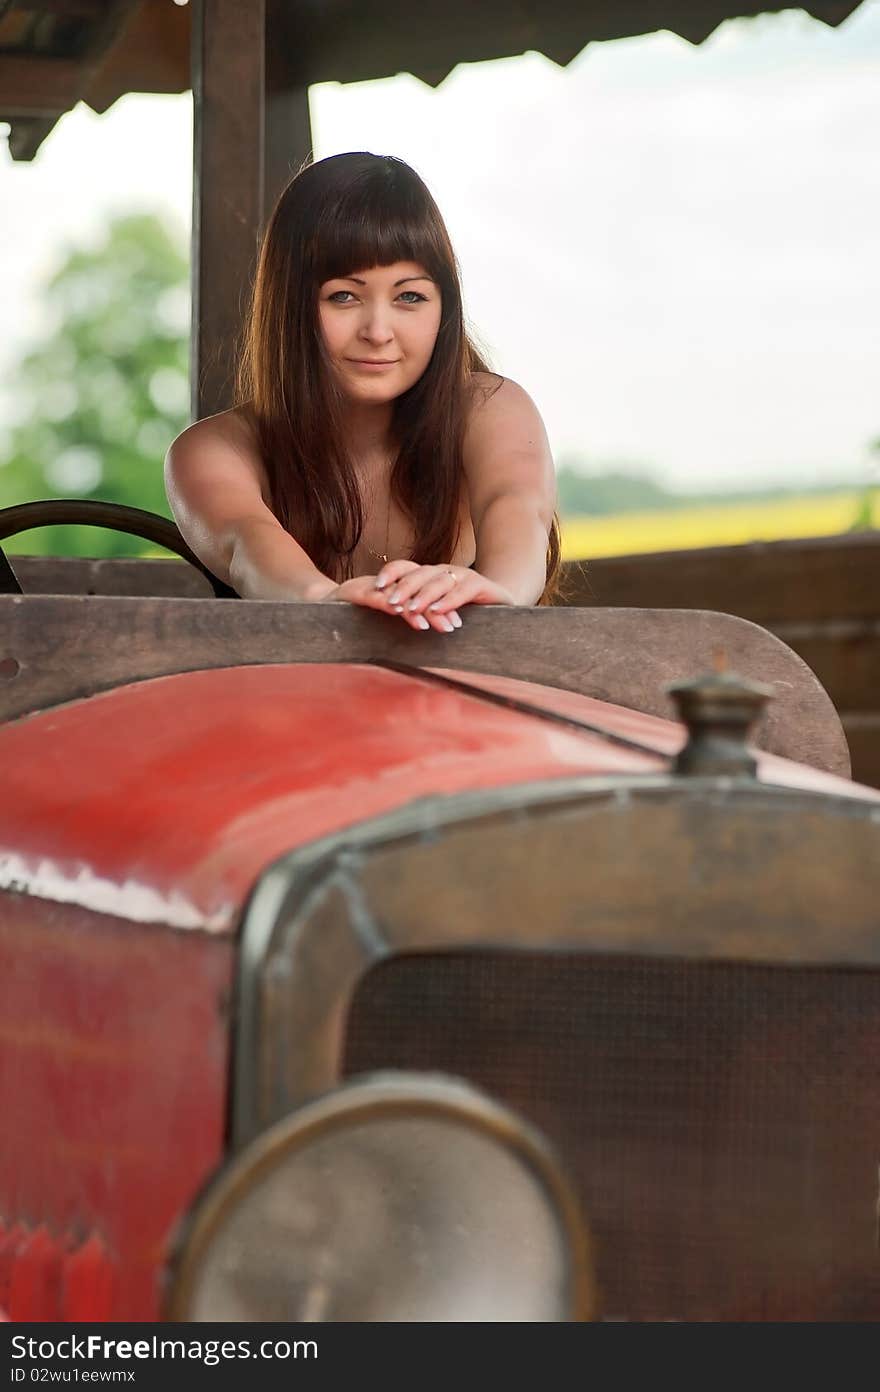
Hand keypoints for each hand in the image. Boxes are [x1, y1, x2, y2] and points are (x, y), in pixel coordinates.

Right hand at [323, 567, 462, 632]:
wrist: (318, 606)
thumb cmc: (351, 618)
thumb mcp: (381, 623)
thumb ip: (402, 624)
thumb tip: (428, 644)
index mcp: (396, 590)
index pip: (425, 596)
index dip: (442, 607)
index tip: (458, 623)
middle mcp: (386, 584)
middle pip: (418, 593)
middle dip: (437, 609)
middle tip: (454, 626)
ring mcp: (370, 586)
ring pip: (399, 594)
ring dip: (416, 609)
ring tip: (431, 625)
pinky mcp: (353, 591)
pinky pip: (373, 596)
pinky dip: (387, 603)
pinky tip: (400, 612)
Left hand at [374, 561, 514, 616]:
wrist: (501, 607)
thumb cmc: (464, 612)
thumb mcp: (435, 610)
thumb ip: (415, 610)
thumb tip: (384, 617)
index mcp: (429, 575)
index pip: (404, 567)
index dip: (390, 574)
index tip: (376, 587)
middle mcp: (444, 571)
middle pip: (419, 574)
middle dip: (403, 588)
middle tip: (390, 603)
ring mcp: (462, 576)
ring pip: (438, 582)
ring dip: (424, 595)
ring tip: (412, 609)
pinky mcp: (480, 585)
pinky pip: (462, 590)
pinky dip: (449, 601)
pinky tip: (438, 611)